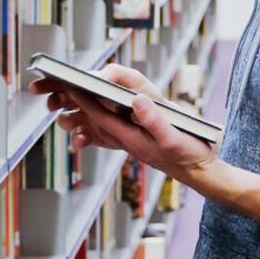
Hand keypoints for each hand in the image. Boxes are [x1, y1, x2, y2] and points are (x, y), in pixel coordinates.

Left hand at [27, 63, 217, 183]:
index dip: (86, 102)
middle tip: (60, 91)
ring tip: (71, 99)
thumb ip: (155, 120)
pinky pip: (115, 130)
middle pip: (97, 121)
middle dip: (79, 106)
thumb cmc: (188, 155)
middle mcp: (128, 140)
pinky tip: (100, 112)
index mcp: (133, 139)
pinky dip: (104, 119)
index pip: (102, 118)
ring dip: (87, 112)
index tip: (71, 86)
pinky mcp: (140, 141)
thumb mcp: (174, 137)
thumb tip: (137, 100)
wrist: (199, 172)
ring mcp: (133, 141)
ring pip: (103, 126)